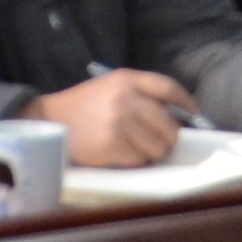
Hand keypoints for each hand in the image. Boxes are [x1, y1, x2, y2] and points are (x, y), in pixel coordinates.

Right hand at [48, 69, 188, 166]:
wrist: (47, 121)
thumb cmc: (81, 107)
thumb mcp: (109, 88)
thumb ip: (140, 95)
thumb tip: (177, 117)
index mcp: (126, 79)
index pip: (168, 88)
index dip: (185, 103)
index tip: (193, 115)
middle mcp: (124, 98)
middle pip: (168, 124)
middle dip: (168, 138)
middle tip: (159, 143)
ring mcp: (118, 122)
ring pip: (157, 147)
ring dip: (150, 152)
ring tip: (134, 148)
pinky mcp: (110, 144)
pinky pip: (139, 159)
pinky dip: (133, 161)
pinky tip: (119, 155)